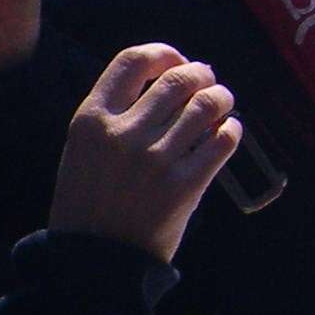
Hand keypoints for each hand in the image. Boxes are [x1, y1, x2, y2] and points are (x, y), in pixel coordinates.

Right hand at [48, 44, 242, 261]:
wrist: (94, 262)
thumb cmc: (88, 201)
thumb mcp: (83, 148)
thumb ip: (116, 112)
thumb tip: (170, 77)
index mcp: (91, 120)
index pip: (133, 60)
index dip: (163, 53)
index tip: (176, 60)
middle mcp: (124, 134)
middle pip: (178, 78)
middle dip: (201, 73)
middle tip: (207, 79)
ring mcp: (157, 159)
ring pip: (207, 104)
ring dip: (221, 97)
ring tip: (221, 103)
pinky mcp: (185, 185)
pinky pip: (223, 140)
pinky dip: (232, 128)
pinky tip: (227, 130)